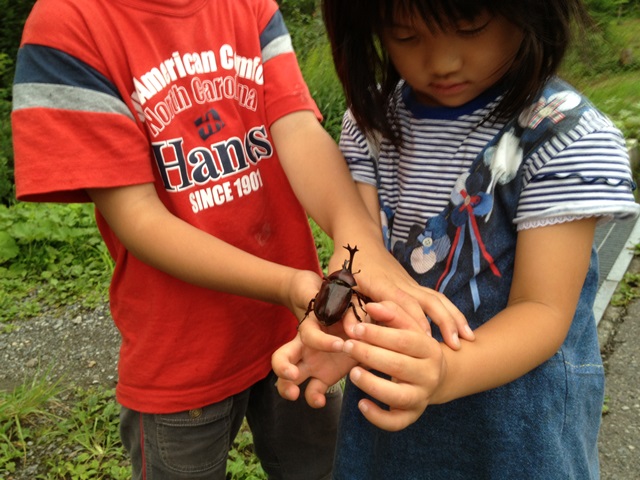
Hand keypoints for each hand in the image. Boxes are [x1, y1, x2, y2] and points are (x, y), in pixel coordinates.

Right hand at [272, 309, 359, 407]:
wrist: (359, 324)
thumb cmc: (350, 309)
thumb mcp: (353, 305)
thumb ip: (352, 314)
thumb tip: (352, 330)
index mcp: (311, 326)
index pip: (310, 335)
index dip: (323, 341)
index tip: (341, 344)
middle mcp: (305, 346)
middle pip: (281, 357)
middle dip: (282, 366)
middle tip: (292, 374)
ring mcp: (311, 364)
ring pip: (289, 378)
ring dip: (286, 387)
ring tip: (294, 394)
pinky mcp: (323, 377)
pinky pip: (312, 390)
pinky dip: (313, 398)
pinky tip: (321, 402)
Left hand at [339, 241, 473, 348]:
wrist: (359, 238)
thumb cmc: (346, 263)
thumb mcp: (339, 285)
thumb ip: (346, 308)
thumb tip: (353, 333)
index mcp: (383, 285)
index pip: (404, 304)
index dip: (415, 321)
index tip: (426, 341)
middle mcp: (402, 284)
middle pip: (429, 301)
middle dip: (444, 321)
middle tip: (457, 344)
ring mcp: (410, 283)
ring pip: (437, 299)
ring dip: (453, 317)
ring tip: (468, 338)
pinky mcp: (413, 285)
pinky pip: (436, 298)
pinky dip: (450, 312)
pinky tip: (460, 327)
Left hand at [342, 301, 447, 430]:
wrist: (435, 375)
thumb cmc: (412, 345)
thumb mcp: (407, 325)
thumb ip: (390, 312)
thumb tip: (370, 305)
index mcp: (429, 348)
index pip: (404, 340)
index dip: (378, 334)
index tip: (355, 328)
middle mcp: (430, 374)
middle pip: (399, 366)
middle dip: (369, 355)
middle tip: (347, 346)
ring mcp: (422, 396)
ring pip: (398, 396)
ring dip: (373, 385)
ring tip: (353, 374)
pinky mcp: (412, 415)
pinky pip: (396, 422)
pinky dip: (378, 417)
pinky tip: (361, 404)